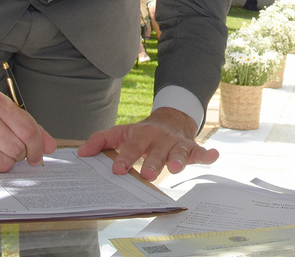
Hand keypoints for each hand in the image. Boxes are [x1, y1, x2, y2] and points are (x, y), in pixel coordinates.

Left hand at [78, 107, 217, 179]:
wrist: (170, 119)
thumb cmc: (143, 133)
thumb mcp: (122, 133)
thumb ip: (102, 141)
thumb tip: (81, 153)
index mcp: (141, 134)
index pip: (132, 145)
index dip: (125, 157)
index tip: (117, 169)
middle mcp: (160, 137)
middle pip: (156, 150)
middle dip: (152, 162)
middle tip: (147, 175)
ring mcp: (176, 142)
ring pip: (178, 151)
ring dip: (177, 159)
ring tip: (176, 169)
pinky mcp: (190, 147)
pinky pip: (200, 151)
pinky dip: (207, 154)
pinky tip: (213, 156)